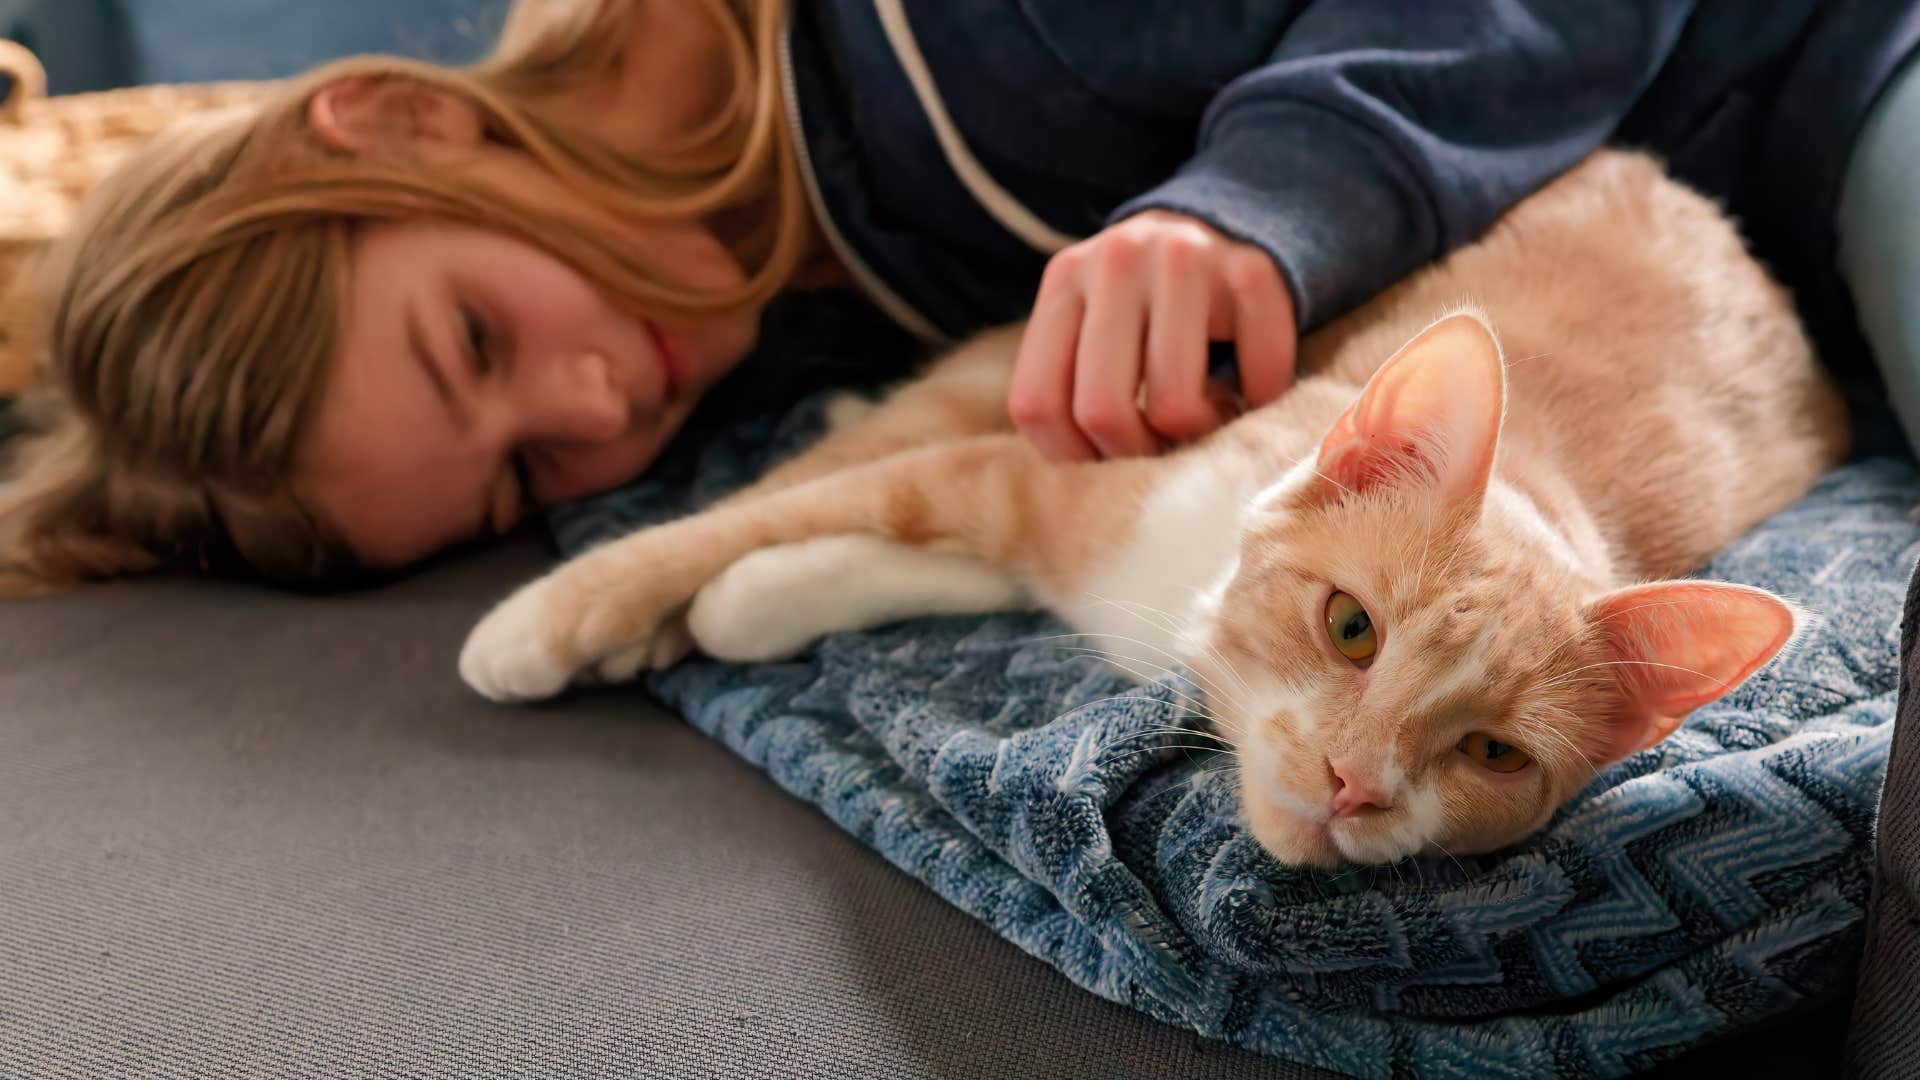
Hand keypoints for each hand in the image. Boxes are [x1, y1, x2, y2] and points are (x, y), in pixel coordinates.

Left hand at [1008, 210, 1297, 460]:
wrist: (1228, 221)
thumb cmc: (1148, 304)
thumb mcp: (1092, 325)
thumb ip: (1072, 384)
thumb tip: (1081, 486)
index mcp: (1064, 280)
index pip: (1037, 403)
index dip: (1070, 456)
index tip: (1104, 460)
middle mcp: (1118, 260)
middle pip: (1102, 410)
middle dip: (1135, 454)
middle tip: (1162, 448)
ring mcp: (1187, 258)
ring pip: (1173, 405)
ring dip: (1197, 434)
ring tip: (1207, 416)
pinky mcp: (1253, 271)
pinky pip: (1254, 378)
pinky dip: (1257, 402)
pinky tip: (1250, 388)